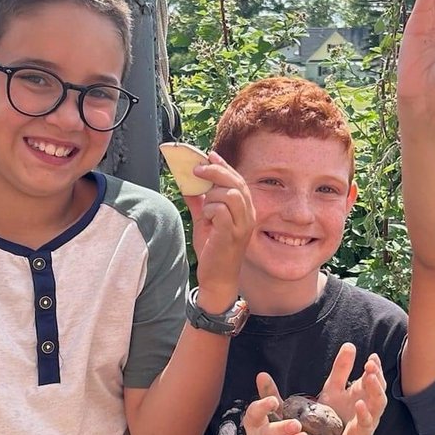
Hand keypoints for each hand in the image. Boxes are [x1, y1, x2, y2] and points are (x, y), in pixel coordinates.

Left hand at [182, 153, 254, 299]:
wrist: (217, 279)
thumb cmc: (214, 250)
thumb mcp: (205, 221)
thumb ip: (199, 202)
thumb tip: (187, 184)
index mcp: (244, 210)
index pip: (238, 180)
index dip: (224, 166)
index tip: (209, 156)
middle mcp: (248, 215)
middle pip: (235, 182)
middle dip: (214, 172)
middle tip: (196, 170)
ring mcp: (242, 225)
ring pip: (230, 194)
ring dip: (212, 196)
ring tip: (205, 210)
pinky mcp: (231, 234)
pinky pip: (220, 210)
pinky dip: (209, 211)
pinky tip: (206, 221)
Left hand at [316, 355, 387, 434]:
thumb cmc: (333, 418)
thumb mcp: (333, 389)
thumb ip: (341, 369)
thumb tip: (350, 345)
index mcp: (363, 394)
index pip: (375, 377)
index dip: (376, 367)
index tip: (372, 357)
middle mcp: (369, 406)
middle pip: (379, 389)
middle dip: (377, 376)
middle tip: (371, 365)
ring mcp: (368, 421)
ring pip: (378, 405)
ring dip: (375, 391)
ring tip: (370, 377)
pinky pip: (366, 424)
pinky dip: (364, 414)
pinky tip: (360, 404)